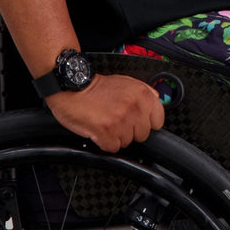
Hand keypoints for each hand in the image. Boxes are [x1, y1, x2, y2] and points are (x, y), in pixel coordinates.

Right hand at [45, 73, 165, 152]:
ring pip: (127, 142)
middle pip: (142, 135)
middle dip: (130, 131)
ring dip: (116, 136)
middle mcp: (134, 107)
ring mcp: (120, 120)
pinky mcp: (106, 131)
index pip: (158, 121)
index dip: (146, 123)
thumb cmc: (95, 86)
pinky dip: (104, 142)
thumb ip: (144, 92)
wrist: (72, 86)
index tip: (137, 121)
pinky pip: (112, 148)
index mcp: (142, 94)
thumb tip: (156, 101)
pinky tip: (98, 130)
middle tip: (116, 119)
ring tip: (106, 122)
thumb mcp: (125, 81)